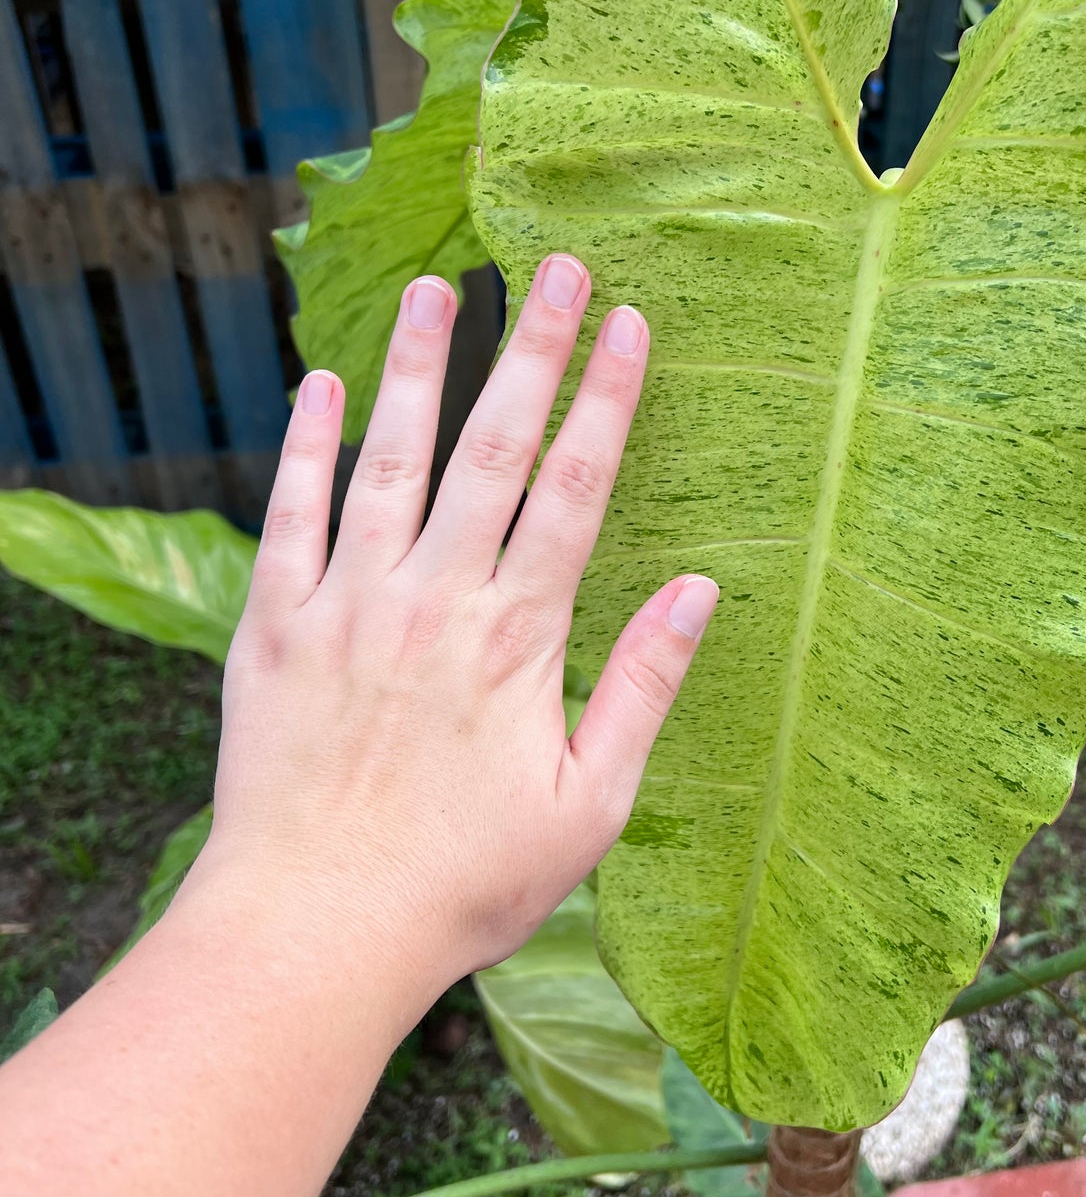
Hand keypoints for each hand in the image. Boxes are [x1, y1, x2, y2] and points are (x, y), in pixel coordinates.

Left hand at [194, 257, 716, 1030]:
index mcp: (518, 635)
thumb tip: (702, 593)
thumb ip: (642, 688)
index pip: (576, 488)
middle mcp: (434, 598)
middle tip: (557, 267)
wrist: (318, 929)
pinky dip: (305, 445)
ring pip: (389, 458)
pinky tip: (319, 382)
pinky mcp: (273, 626)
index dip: (608, 398)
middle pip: (493, 447)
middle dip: (532, 349)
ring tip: (439, 285)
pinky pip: (290, 515)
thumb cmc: (466, 882)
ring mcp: (348, 603)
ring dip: (416, 365)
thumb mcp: (588, 804)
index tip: (630, 323)